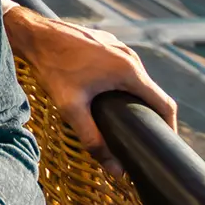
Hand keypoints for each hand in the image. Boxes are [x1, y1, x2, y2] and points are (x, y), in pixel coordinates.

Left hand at [3, 6, 175, 173]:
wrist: (35, 34)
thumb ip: (93, 140)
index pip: (165, 104)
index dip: (169, 128)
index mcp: (129, 70)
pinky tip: (109, 97)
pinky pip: (124, 67)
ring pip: (137, 79)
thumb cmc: (53, 68)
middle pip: (152, 92)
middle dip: (150, 115)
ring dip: (136, 99)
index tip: (164, 145)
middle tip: (140, 138)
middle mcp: (130, 56)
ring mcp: (119, 46)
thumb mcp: (71, 108)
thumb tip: (115, 170)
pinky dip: (123, 84)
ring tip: (126, 120)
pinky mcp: (108, 43)